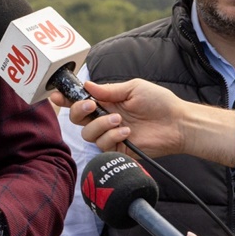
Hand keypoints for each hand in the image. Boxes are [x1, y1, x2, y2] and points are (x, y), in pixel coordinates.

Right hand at [50, 79, 188, 156]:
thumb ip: (108, 90)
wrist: (177, 124)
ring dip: (101, 125)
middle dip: (79, 111)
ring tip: (120, 121)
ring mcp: (110, 134)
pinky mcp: (117, 149)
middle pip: (77, 119)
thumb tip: (87, 86)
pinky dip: (112, 137)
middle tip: (92, 106)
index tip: (56, 96)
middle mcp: (105, 118)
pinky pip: (102, 145)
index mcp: (107, 102)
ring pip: (88, 134)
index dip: (66, 99)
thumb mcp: (133, 88)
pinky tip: (127, 133)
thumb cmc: (159, 102)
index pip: (81, 101)